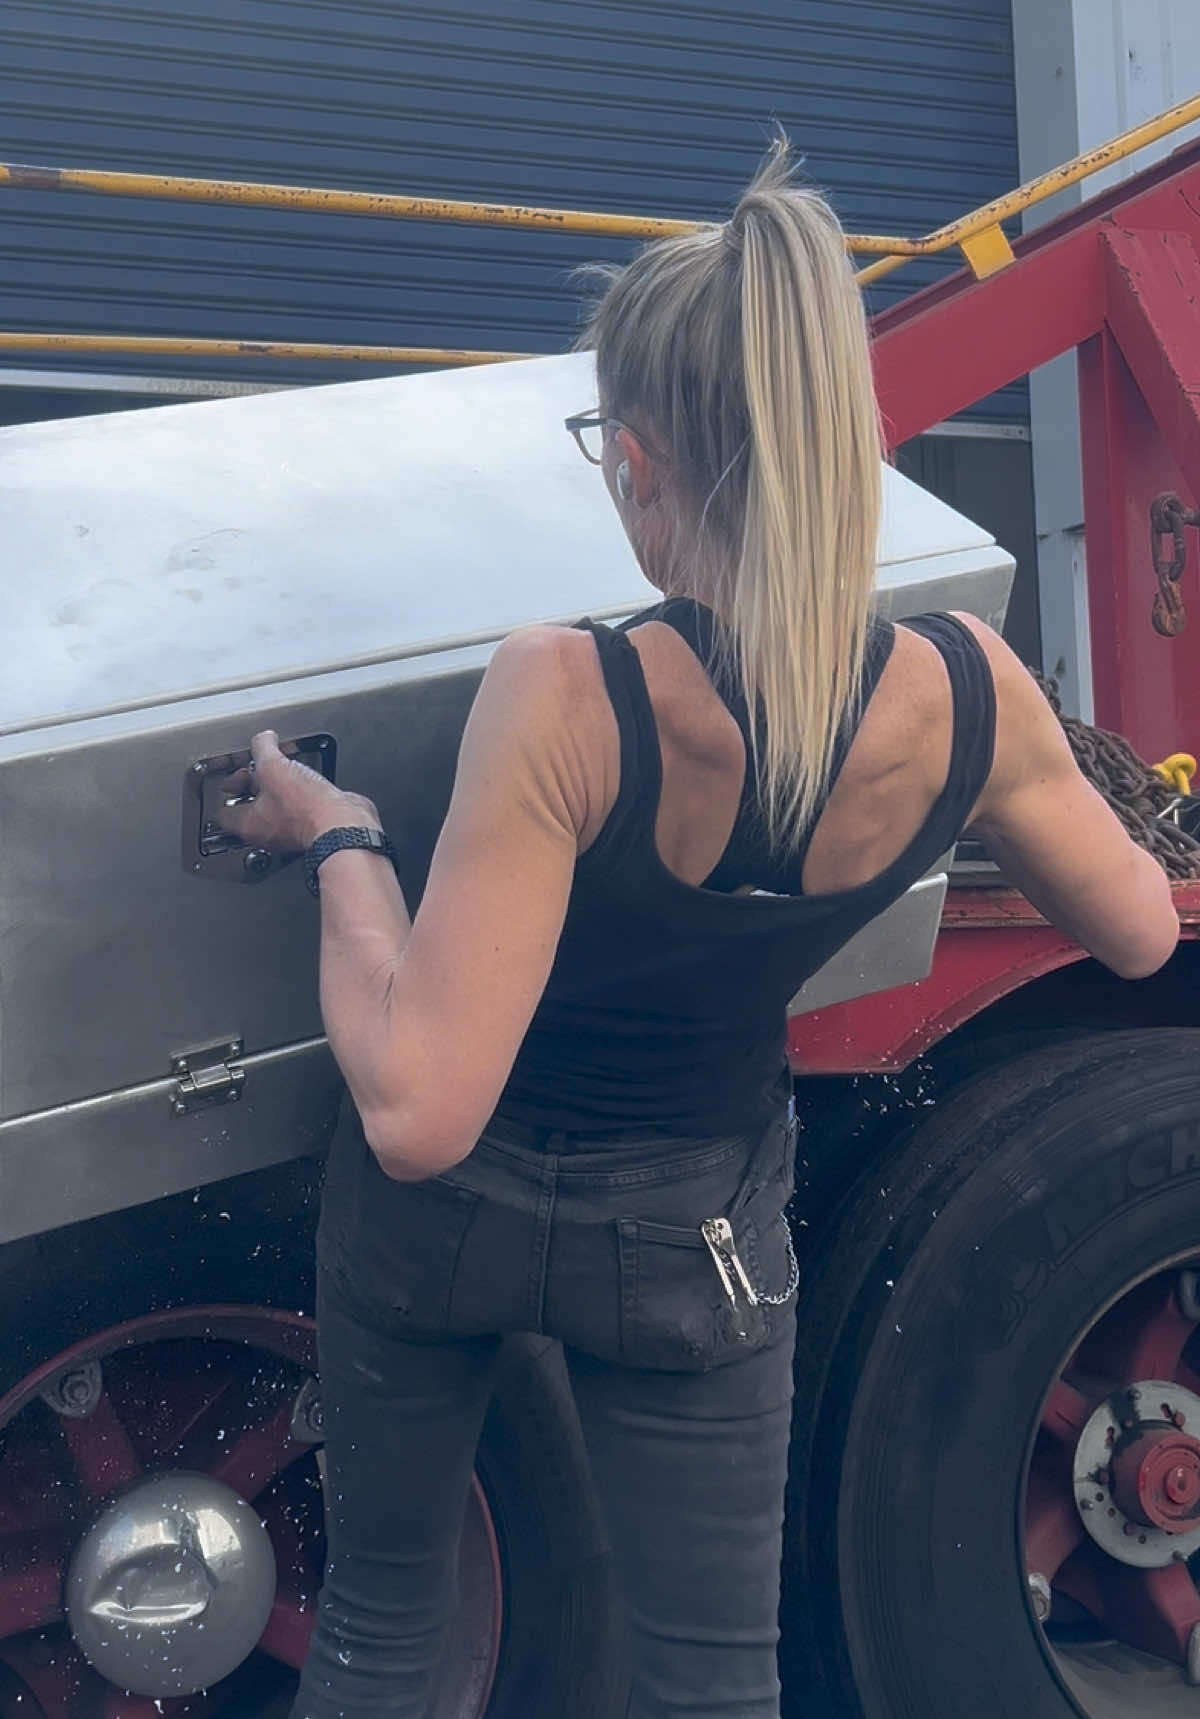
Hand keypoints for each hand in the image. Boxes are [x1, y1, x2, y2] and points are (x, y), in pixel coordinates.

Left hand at [216, 731, 382, 854]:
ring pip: (277, 805)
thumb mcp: (273, 766)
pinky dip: (301, 792)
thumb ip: (262, 748)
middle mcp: (268, 832)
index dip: (228, 787)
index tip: (237, 770)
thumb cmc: (308, 808)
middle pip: (251, 805)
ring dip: (280, 786)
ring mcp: (291, 830)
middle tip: (263, 765)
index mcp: (249, 824)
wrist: (344, 823)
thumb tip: (263, 738)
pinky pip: (299, 806)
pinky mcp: (312, 825)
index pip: (223, 810)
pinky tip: (307, 778)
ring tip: (287, 766)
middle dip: (256, 782)